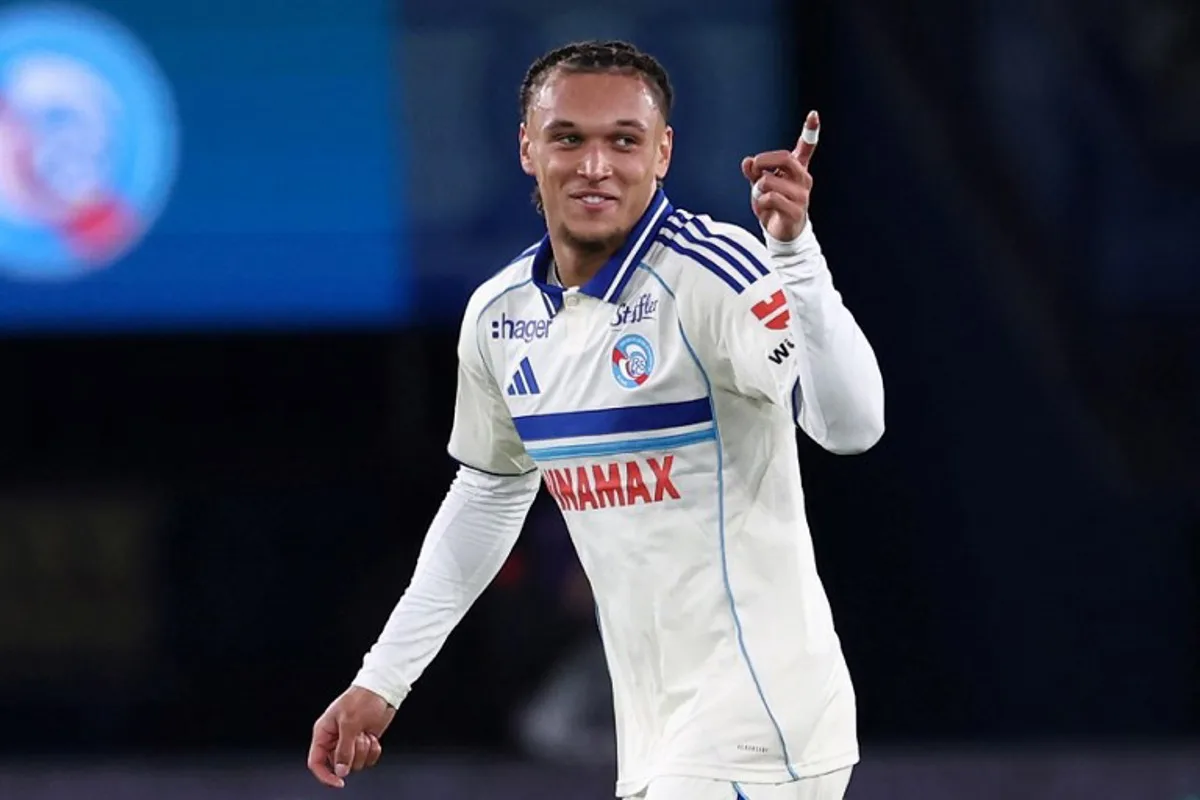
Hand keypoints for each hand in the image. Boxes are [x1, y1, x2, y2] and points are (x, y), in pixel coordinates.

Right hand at [307, 686, 395, 787]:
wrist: (382, 691)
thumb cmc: (362, 699)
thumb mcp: (350, 723)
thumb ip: (344, 749)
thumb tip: (340, 771)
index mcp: (324, 733)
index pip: (316, 762)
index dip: (325, 775)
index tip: (338, 782)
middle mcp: (335, 740)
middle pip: (339, 765)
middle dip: (352, 755)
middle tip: (357, 738)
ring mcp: (350, 743)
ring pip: (355, 764)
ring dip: (364, 750)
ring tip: (365, 733)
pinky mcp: (364, 744)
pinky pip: (368, 759)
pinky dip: (373, 750)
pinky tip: (372, 736)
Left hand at [742, 110, 820, 242]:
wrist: (782, 234)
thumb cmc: (772, 206)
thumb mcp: (760, 186)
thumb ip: (754, 173)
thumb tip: (747, 161)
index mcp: (797, 170)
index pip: (806, 148)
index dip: (810, 131)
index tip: (813, 114)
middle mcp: (803, 180)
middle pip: (785, 158)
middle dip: (765, 160)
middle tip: (754, 167)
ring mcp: (802, 195)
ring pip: (769, 181)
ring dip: (758, 190)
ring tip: (761, 199)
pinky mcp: (797, 211)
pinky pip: (770, 198)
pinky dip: (760, 203)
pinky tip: (765, 210)